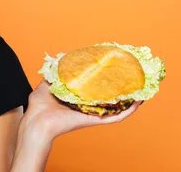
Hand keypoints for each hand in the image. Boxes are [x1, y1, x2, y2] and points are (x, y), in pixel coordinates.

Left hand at [19, 79, 141, 143]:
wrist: (36, 121)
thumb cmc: (39, 107)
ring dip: (132, 100)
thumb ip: (55, 73)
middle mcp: (88, 106)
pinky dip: (128, 111)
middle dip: (124, 90)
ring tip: (144, 90)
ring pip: (117, 108)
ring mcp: (92, 113)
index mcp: (79, 98)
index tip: (117, 68)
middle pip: (110, 98)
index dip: (107, 80)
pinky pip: (115, 117)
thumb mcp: (48, 84)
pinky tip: (138, 103)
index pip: (97, 89)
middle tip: (136, 78)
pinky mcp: (94, 120)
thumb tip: (60, 58)